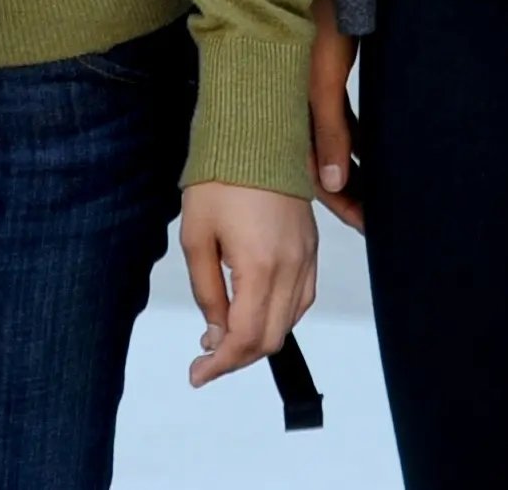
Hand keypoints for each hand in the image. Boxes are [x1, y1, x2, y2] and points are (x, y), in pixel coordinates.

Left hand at [177, 182, 318, 388]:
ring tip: (225, 337)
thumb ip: (206, 292)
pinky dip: (279, 316)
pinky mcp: (311, 247)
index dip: (220, 364)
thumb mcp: (196, 237)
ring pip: (289, 322)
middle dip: (237, 357)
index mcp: (259, 266)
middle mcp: (291, 267)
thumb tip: (215, 334)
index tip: (197, 374)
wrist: (255, 133)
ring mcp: (306, 258)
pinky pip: (302, 298)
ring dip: (259, 338)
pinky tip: (255, 313)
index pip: (245, 337)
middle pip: (271, 337)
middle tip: (207, 359)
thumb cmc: (219, 177)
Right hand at [305, 0, 364, 229]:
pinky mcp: (327, 79)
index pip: (315, 177)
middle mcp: (297, 112)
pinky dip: (362, 140)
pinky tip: (383, 153)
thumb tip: (332, 184)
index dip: (342, 205)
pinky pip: (346, 121)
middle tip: (385, 219)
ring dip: (361, 169)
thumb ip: (330, 130)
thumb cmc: (317, 21)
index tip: (371, 229)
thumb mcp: (324, 79)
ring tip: (389, 193)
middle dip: (353, 195)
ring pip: (339, 145)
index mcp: (288, 117)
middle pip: (326, 166)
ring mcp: (312, 96)